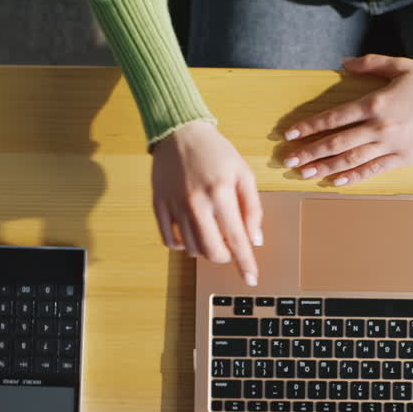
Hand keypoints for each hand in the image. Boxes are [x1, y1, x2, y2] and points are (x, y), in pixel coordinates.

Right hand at [152, 121, 262, 285]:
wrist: (179, 132)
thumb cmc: (216, 152)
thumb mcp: (244, 173)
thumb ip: (252, 208)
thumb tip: (254, 240)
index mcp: (221, 193)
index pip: (237, 239)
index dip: (245, 264)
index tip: (251, 280)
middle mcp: (196, 203)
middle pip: (212, 251)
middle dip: (225, 255)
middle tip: (229, 244)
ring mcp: (174, 206)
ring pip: (192, 249)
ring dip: (205, 248)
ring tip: (210, 229)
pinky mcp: (158, 206)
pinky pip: (169, 241)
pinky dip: (182, 244)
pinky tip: (191, 231)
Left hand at [281, 54, 412, 186]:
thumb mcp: (403, 65)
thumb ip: (371, 63)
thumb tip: (343, 63)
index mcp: (376, 102)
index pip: (334, 117)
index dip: (310, 126)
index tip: (290, 133)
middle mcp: (380, 127)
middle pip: (337, 142)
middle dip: (310, 151)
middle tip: (289, 160)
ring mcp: (392, 146)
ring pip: (352, 159)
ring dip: (325, 167)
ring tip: (305, 173)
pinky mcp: (403, 159)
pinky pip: (374, 170)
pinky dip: (354, 177)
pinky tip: (336, 182)